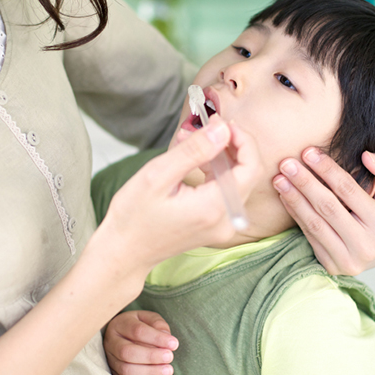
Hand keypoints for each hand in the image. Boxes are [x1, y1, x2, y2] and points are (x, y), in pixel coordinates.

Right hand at [99, 116, 262, 276]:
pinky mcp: (216, 225)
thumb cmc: (133, 216)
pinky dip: (213, 171)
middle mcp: (225, 220)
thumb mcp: (158, 175)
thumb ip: (194, 151)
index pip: (250, 168)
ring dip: (219, 156)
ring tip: (189, 140)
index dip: (243, 140)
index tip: (222, 123)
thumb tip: (222, 129)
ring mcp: (223, 225)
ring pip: (235, 179)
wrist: (124, 251)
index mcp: (214, 208)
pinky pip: (225, 191)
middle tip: (205, 126)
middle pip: (246, 173)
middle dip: (228, 144)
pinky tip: (192, 160)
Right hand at [104, 311, 177, 374]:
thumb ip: (157, 324)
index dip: (157, 338)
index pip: (137, 331)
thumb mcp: (148, 318)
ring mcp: (111, 359)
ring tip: (168, 370)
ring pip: (126, 369)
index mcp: (119, 324)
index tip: (174, 344)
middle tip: (170, 357)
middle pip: (128, 352)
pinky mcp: (114, 372)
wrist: (122, 336)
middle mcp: (111, 342)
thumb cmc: (138, 325)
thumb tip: (166, 337)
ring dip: (149, 371)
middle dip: (151, 356)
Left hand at [272, 148, 374, 275]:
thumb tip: (367, 156)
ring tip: (279, 179)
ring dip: (293, 199)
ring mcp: (347, 259)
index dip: (327, 170)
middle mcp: (366, 245)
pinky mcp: (331, 266)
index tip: (308, 152)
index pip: (349, 190)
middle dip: (305, 183)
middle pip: (328, 207)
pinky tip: (284, 196)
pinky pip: (308, 235)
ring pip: (314, 223)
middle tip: (286, 163)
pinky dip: (295, 214)